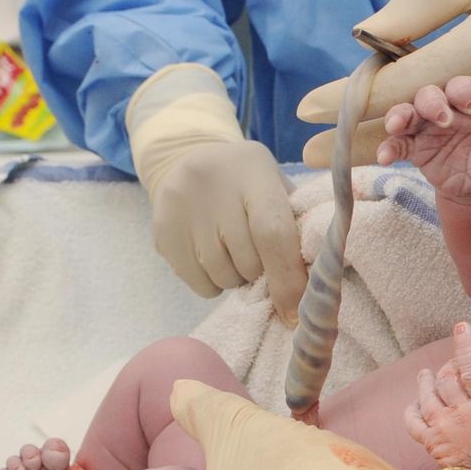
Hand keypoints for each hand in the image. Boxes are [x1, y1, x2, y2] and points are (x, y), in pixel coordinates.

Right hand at [128, 65, 306, 324]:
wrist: (187, 158)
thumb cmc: (248, 184)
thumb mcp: (276, 188)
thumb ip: (296, 228)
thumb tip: (309, 292)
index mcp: (253, 170)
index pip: (272, 232)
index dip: (287, 277)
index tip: (295, 311)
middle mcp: (213, 184)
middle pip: (248, 261)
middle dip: (263, 274)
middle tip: (263, 259)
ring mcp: (181, 207)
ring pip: (223, 277)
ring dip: (238, 278)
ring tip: (236, 253)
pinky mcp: (162, 231)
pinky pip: (200, 284)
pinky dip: (214, 283)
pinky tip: (214, 257)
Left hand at [297, 0, 470, 166]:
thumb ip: (420, 9)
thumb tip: (366, 40)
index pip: (406, 85)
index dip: (353, 100)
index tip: (307, 110)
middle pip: (422, 128)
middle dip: (362, 140)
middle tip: (309, 155)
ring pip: (450, 140)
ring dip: (397, 145)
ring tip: (343, 155)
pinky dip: (440, 138)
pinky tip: (403, 140)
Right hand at [377, 76, 470, 202]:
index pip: (463, 87)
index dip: (464, 92)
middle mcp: (446, 110)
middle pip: (430, 93)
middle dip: (433, 102)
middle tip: (442, 120)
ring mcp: (426, 128)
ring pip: (408, 111)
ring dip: (400, 115)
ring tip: (396, 126)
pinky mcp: (413, 148)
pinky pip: (397, 144)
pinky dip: (388, 148)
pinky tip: (385, 157)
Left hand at [406, 322, 470, 465]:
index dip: (467, 346)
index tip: (462, 327)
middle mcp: (464, 415)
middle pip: (448, 377)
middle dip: (450, 366)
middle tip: (455, 366)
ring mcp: (444, 429)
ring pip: (428, 394)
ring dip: (427, 381)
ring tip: (428, 375)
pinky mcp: (431, 443)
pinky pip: (413, 421)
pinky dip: (412, 408)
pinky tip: (418, 403)